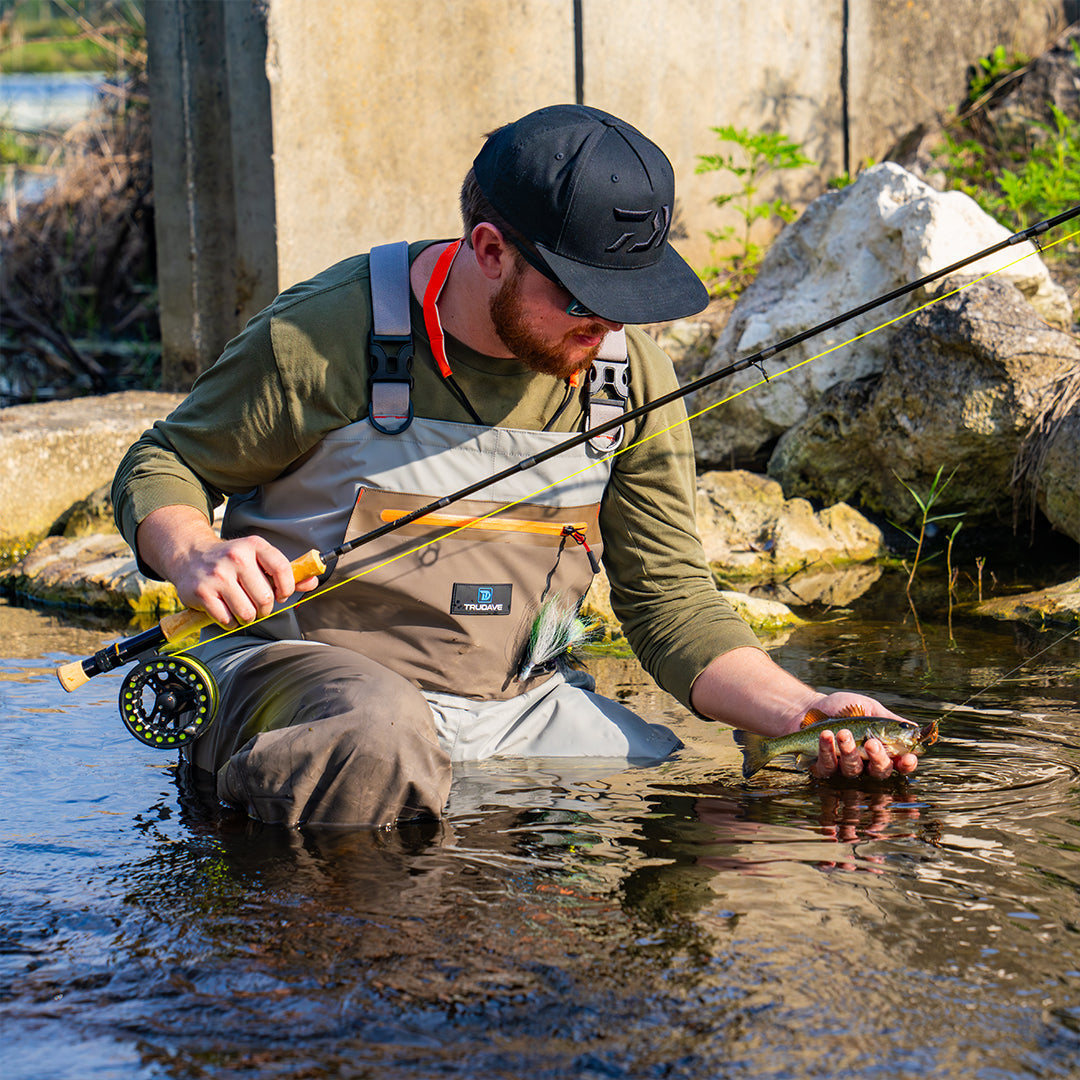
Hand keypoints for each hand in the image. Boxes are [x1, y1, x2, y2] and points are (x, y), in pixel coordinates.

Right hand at [136, 505, 318, 627]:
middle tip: (258, 605)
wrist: (190, 556)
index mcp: (254, 546)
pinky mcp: (202, 592)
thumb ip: (287, 572)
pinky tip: (226, 611)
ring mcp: (217, 575)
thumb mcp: (259, 558)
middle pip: (265, 598)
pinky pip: (227, 619)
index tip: (281, 594)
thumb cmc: (233, 562)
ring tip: (242, 608)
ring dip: (248, 617)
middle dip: (265, 608)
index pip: (282, 569)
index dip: (287, 588)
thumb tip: (313, 582)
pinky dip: (230, 622)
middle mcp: (236, 557)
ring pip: (247, 612)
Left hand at [802, 692, 918, 780]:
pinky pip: (828, 766)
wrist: (809, 707)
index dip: (906, 764)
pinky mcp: (823, 769)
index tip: (907, 758)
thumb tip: (915, 728)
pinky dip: (827, 749)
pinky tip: (826, 735)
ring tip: (843, 732)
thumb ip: (889, 720)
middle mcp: (866, 764)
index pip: (900, 764)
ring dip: (849, 750)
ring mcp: (844, 769)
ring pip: (854, 769)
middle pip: (880, 772)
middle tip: (871, 742)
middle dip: (878, 758)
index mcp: (881, 750)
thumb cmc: (843, 709)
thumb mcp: (868, 708)